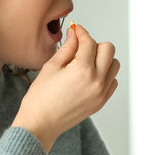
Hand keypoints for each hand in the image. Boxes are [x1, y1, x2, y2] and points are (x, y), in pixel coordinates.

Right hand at [12, 23, 119, 151]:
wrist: (41, 124)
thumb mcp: (51, 67)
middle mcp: (96, 81)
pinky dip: (105, 75)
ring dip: (103, 59)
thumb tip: (75, 34)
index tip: (76, 31)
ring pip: (114, 65)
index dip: (81, 32)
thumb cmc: (41, 99)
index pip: (89, 42)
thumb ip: (67, 48)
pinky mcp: (102, 101)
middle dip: (95, 44)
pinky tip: (89, 76)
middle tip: (81, 48)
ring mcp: (101, 92)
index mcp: (82, 71)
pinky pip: (113, 81)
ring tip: (85, 63)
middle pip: (109, 49)